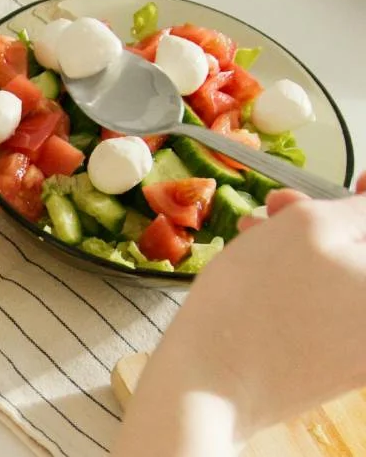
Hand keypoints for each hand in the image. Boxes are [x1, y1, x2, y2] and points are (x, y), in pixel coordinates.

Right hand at [123, 179, 365, 450]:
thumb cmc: (256, 298)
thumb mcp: (310, 226)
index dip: (363, 198)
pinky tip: (258, 268)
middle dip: (326, 220)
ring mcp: (365, 349)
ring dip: (304, 246)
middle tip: (277, 206)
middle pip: (362, 251)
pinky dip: (301, 281)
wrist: (213, 380)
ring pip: (344, 275)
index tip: (345, 183)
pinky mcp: (340, 365)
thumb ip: (360, 210)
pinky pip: (331, 305)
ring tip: (252, 235)